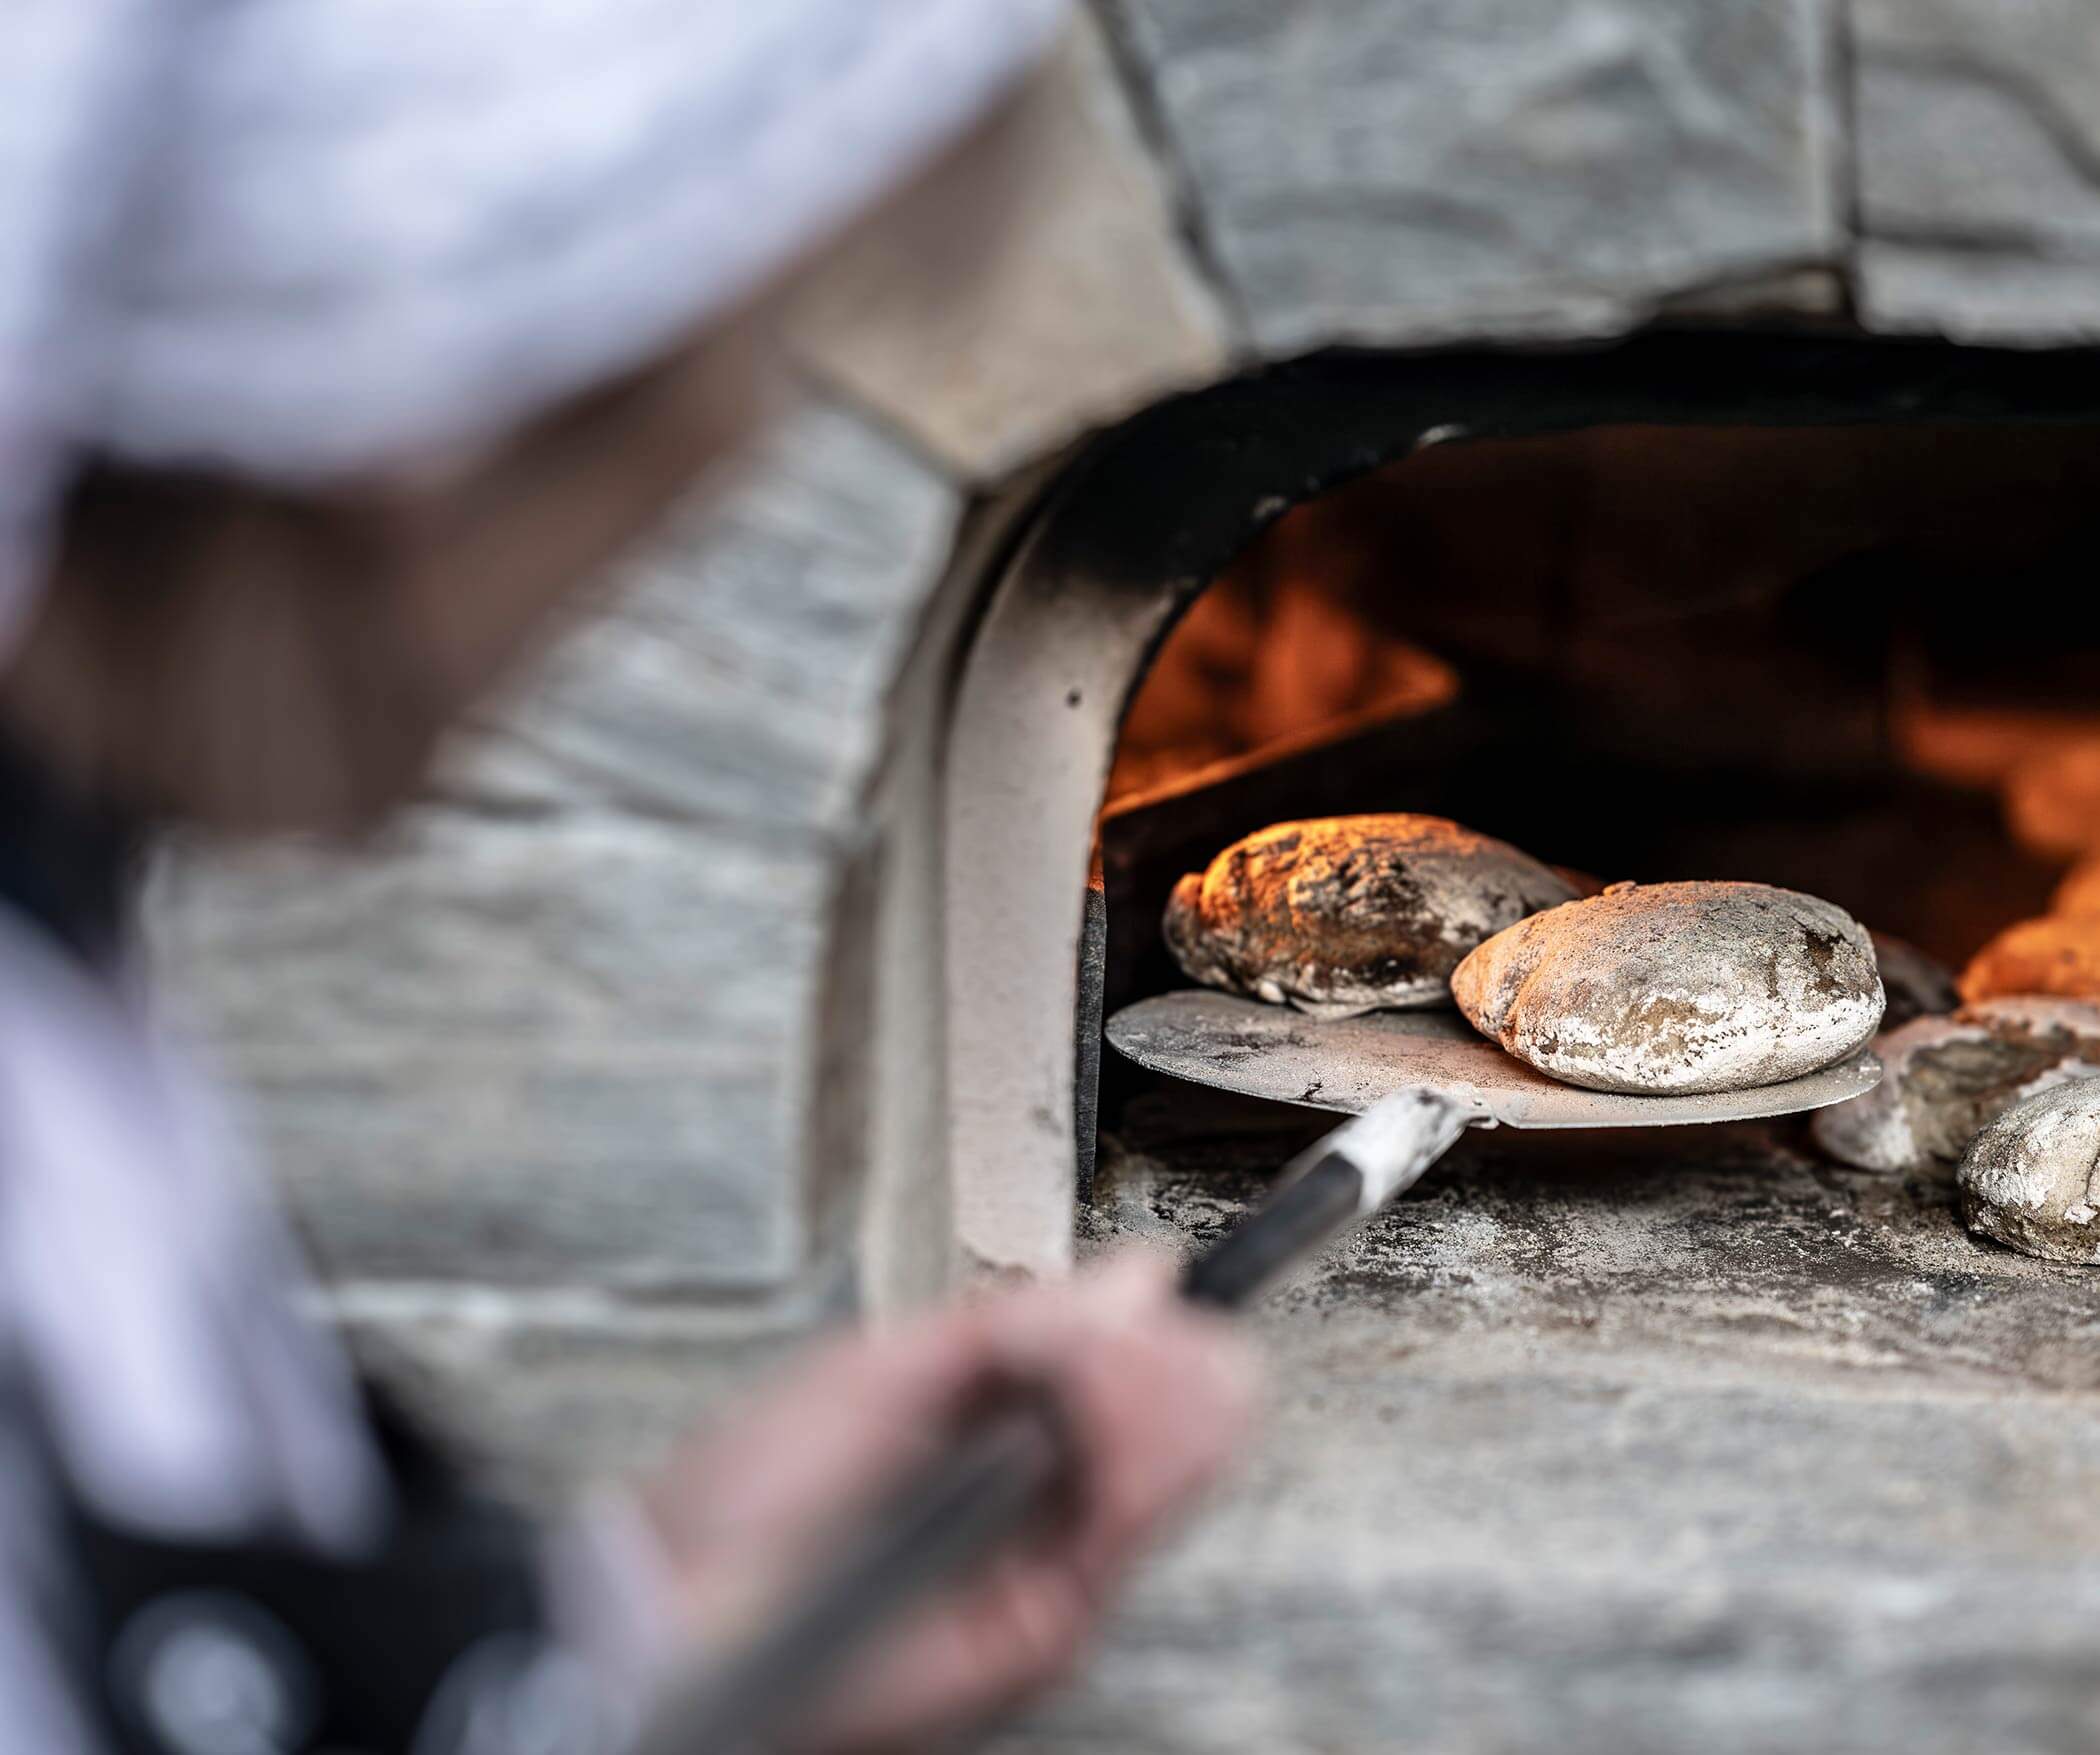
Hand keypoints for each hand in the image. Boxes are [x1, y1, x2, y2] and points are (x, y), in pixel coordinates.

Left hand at [642, 1251, 1257, 1752]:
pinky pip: (1126, 1539)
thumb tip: (1132, 1278)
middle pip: (1154, 1415)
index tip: (1167, 1284)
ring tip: (1134, 1363)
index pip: (1109, 1364)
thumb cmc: (744, 1498)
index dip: (1145, 1325)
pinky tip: (1121, 1413)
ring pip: (1162, 1473)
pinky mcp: (1046, 1628)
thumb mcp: (879, 1369)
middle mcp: (1026, 1490)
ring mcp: (1041, 1559)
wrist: (686, 1608)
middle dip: (1163, 1359)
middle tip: (1155, 1325)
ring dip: (1158, 1402)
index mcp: (987, 1418)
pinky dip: (1142, 1468)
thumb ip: (1009, 1326)